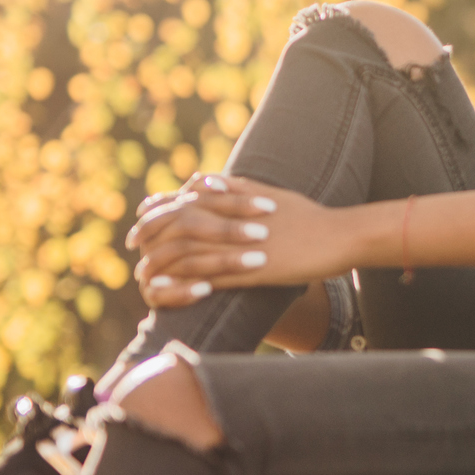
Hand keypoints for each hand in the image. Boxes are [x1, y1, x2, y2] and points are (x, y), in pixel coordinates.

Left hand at [128, 173, 346, 306]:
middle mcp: (233, 218)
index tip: (139, 222)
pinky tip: (175, 292)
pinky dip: (188, 285)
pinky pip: (212, 277)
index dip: (155, 211)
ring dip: (162, 266)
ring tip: (146, 277)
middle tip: (134, 250)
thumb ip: (231, 188)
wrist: (340, 235)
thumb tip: (197, 182)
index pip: (181, 200)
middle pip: (176, 225)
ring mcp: (242, 244)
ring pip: (188, 254)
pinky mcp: (254, 270)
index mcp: (234, 198)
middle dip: (149, 238)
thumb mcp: (266, 194)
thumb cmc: (307, 216)